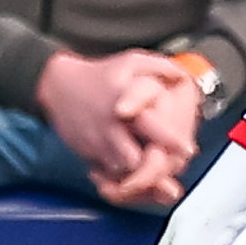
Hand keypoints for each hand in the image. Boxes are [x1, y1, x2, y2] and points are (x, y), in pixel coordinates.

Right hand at [39, 50, 194, 203]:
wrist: (58, 86)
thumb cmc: (101, 76)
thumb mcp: (131, 62)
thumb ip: (161, 67)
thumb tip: (184, 76)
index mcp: (125, 106)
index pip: (150, 127)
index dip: (170, 140)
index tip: (187, 150)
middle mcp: (111, 129)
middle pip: (137, 163)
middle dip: (157, 170)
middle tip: (173, 170)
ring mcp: (98, 146)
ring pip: (124, 176)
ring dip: (143, 179)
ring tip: (159, 177)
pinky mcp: (89, 156)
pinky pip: (110, 179)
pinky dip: (126, 182)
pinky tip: (137, 178)